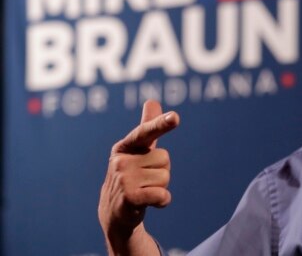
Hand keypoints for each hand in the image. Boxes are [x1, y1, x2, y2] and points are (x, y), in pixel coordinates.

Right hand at [98, 99, 179, 254]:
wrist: (114, 213)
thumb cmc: (131, 176)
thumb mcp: (137, 151)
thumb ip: (147, 127)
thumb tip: (152, 101)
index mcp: (125, 146)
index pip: (146, 132)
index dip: (161, 124)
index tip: (175, 117)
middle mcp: (121, 160)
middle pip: (165, 159)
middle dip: (161, 171)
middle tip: (145, 180)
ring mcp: (123, 179)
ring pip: (165, 177)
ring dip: (161, 187)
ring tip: (144, 190)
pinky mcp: (129, 198)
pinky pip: (162, 195)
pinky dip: (163, 200)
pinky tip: (151, 202)